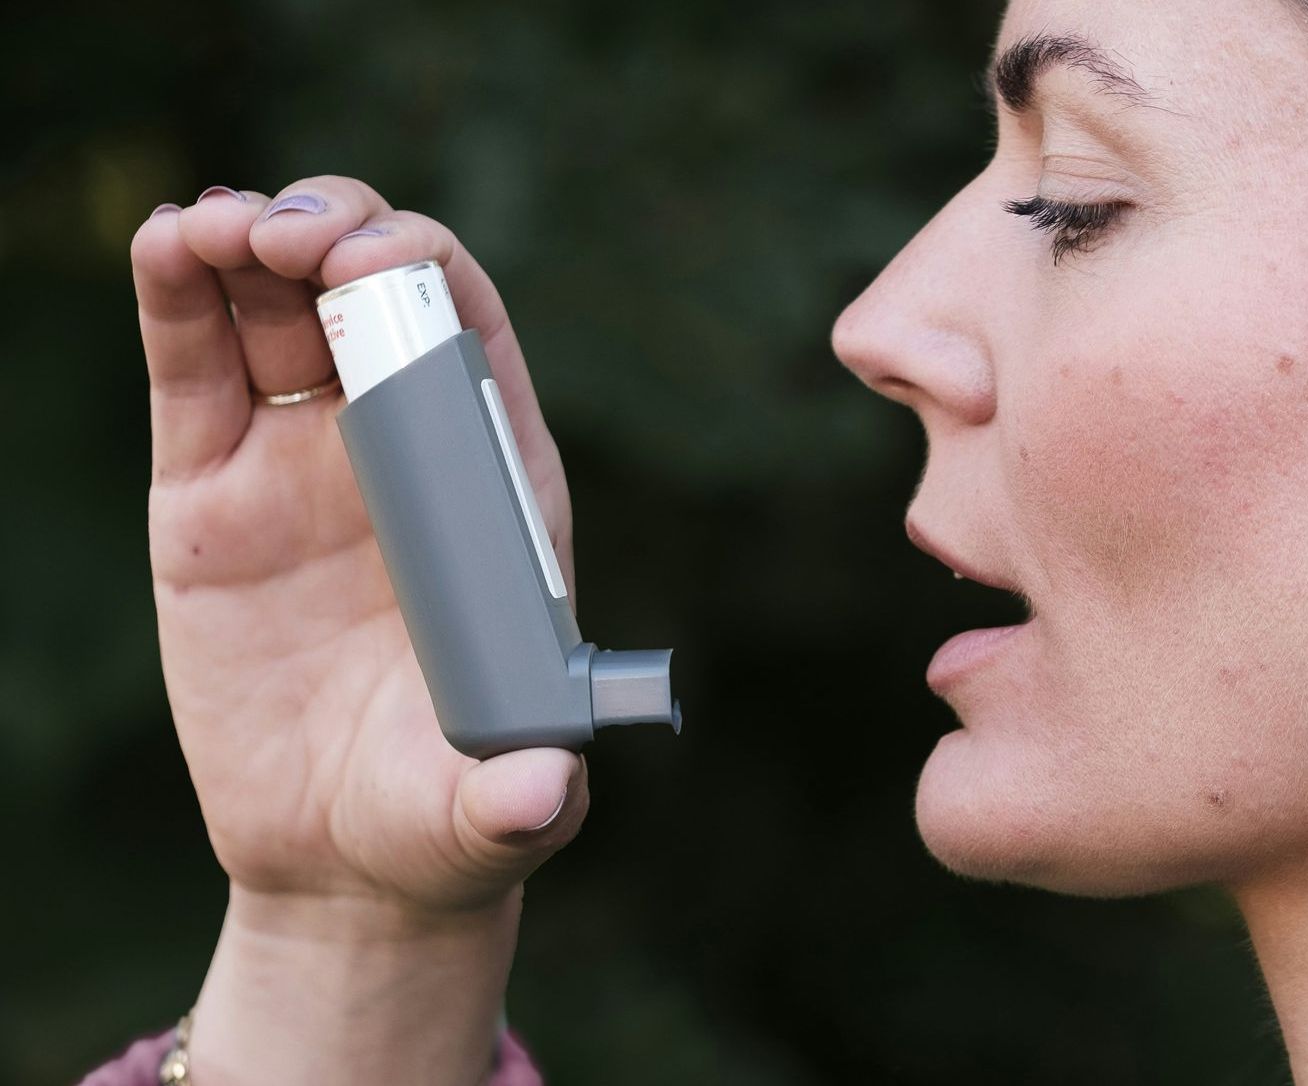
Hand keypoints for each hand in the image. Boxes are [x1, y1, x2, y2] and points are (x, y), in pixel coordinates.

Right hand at [131, 177, 586, 1081]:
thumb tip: (535, 793)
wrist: (339, 862)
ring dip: (248, 240)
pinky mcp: (208, 495)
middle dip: (336, 232)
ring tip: (208, 226)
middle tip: (283, 233)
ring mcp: (300, 464)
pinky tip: (164, 244)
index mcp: (489, 492)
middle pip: (375, 295)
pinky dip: (176, 299)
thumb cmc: (442, 822)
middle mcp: (401, 455)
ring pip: (275, 310)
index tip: (369, 268)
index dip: (428, 278)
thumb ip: (518, 797)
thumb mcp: (491, 814)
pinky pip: (193, 372)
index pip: (473, 342)